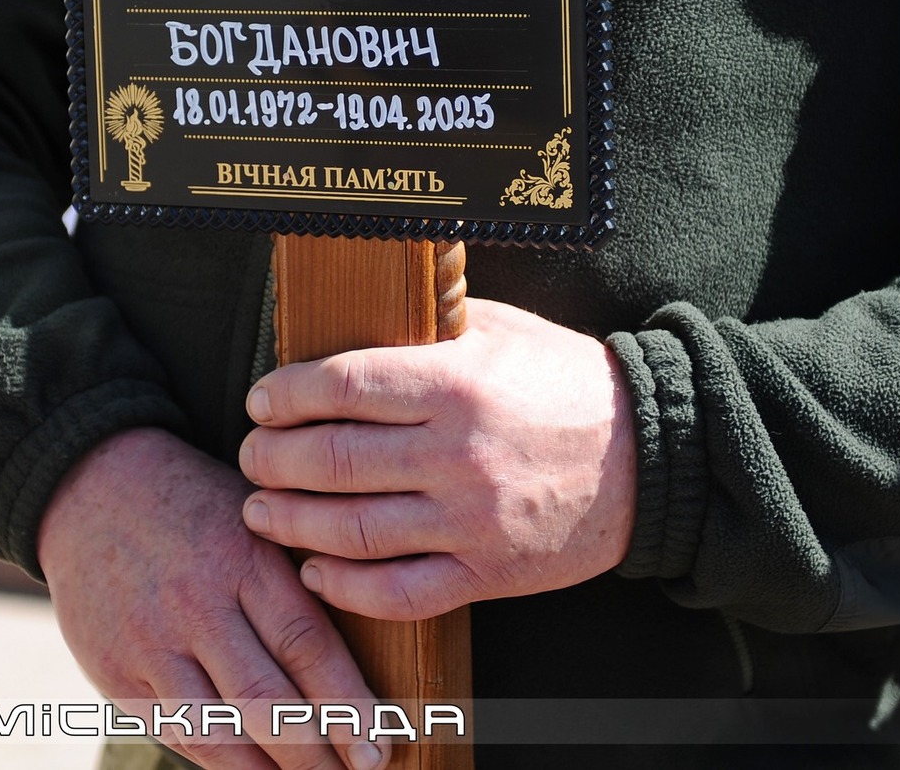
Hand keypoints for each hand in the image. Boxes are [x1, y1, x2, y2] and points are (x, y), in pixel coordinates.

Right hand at [37, 427, 386, 769]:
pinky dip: (221, 760)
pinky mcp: (115, 673)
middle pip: (267, 700)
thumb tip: (355, 667)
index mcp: (242, 558)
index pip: (307, 646)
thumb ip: (295, 580)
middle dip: (320, 751)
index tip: (382, 744)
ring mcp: (150, 644)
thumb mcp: (253, 518)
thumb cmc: (196, 506)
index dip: (350, 705)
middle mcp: (196, 604)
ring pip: (219, 731)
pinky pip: (176, 732)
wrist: (90, 485)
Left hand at [239, 298, 637, 621]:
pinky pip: (399, 593)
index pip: (341, 387)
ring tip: (262, 510)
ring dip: (291, 523)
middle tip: (250, 455)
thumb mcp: (500, 329)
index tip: (261, 399)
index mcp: (456, 383)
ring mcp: (471, 521)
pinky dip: (346, 588)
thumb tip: (358, 307)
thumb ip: (430, 321)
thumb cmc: (565, 382)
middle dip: (272, 460)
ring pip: (352, 532)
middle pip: (332, 462)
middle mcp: (457, 454)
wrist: (648, 456)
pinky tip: (316, 571)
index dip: (285, 395)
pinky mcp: (488, 574)